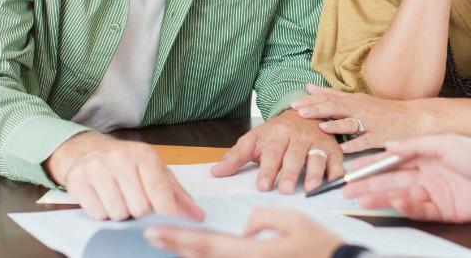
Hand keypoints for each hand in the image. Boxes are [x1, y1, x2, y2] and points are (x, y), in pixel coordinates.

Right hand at [44, 131, 203, 220]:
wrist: (86, 150)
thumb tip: (197, 216)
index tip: (168, 220)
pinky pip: (97, 214)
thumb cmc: (126, 163)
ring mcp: (97, 169)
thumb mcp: (155, 170)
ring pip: (118, 213)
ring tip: (120, 199)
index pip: (159, 191)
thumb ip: (177, 194)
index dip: (166, 211)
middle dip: (141, 212)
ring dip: (121, 213)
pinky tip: (103, 199)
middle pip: (140, 207)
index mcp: (144, 155)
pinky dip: (102, 213)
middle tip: (136, 203)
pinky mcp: (78, 181)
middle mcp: (120, 159)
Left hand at [144, 207, 343, 257]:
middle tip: (151, 235)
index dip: (178, 238)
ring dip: (187, 253)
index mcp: (252, 253)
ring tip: (168, 242)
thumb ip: (263, 217)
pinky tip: (196, 252)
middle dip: (175, 245)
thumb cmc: (318, 246)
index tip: (156, 231)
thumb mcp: (293, 221)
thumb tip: (245, 225)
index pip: (206, 245)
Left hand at [209, 109, 341, 193]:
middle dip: (290, 173)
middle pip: (294, 155)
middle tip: (284, 190)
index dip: (267, 169)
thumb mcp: (254, 139)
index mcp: (277, 132)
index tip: (263, 185)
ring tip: (310, 187)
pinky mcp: (332, 147)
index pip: (271, 152)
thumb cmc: (277, 132)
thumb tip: (216, 172)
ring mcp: (317, 141)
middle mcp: (298, 136)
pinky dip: (337, 170)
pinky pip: (337, 158)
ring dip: (314, 172)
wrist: (303, 112)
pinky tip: (333, 180)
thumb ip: (236, 156)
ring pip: (316, 156)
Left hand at [291, 83, 433, 153]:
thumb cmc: (383, 111)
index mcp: (353, 100)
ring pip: (350, 123)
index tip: (293, 103)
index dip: (310, 100)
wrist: (412, 118)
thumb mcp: (356, 99)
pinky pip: (366, 141)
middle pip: (335, 107)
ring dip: (335, 125)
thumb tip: (310, 86)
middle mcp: (360, 109)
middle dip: (316, 109)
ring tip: (319, 127)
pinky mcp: (380, 136)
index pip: (328, 98)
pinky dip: (355, 144)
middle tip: (298, 111)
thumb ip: (332, 94)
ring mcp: (370, 122)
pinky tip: (344, 149)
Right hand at [343, 134, 470, 222]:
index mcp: (425, 157)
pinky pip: (419, 209)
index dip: (373, 166)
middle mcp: (426, 175)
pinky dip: (405, 206)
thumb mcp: (444, 142)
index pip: (393, 163)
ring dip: (381, 198)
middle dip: (369, 185)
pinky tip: (394, 202)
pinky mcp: (442, 210)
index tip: (353, 170)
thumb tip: (390, 146)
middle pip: (392, 181)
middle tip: (348, 190)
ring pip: (401, 196)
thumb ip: (415, 145)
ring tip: (362, 200)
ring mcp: (433, 193)